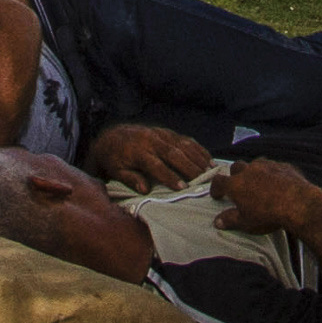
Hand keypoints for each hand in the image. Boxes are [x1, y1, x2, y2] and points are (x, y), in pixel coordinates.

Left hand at [85, 123, 212, 190]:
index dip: (170, 177)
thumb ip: (130, 180)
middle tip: (202, 181)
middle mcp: (150, 141)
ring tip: (210, 170)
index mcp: (137, 152)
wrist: (111, 137)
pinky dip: (197, 149)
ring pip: (182, 144)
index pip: (156, 166)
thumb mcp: (116, 172)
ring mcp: (159, 134)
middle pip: (173, 154)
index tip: (182, 188)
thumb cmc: (114, 160)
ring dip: (197, 157)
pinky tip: (208, 158)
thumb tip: (145, 190)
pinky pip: (184, 139)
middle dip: (189, 168)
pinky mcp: (165, 132)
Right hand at [213, 157, 321, 237]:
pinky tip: (278, 183)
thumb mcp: (246, 222)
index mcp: (236, 184)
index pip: (219, 181)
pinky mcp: (284, 166)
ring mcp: (268, 166)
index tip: (217, 195)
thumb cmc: (268, 215)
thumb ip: (230, 220)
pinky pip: (275, 167)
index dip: (216, 188)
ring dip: (254, 172)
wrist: (297, 203)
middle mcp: (249, 170)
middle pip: (236, 167)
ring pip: (256, 164)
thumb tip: (217, 222)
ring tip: (258, 184)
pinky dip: (273, 174)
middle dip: (235, 175)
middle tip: (238, 187)